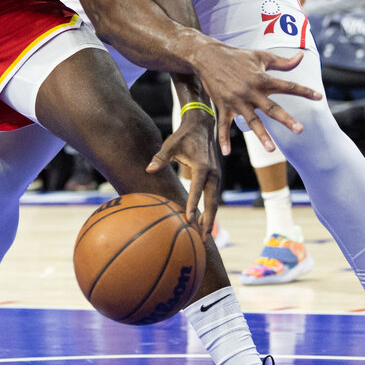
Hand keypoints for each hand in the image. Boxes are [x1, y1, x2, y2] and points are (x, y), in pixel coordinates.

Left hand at [146, 110, 221, 234]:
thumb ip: (161, 157)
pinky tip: (202, 221)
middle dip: (208, 220)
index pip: (197, 189)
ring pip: (214, 201)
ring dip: (210, 218)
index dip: (193, 204)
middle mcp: (213, 173)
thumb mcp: (171, 144)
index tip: (188, 219)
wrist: (202, 126)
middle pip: (212, 201)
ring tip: (203, 236)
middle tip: (203, 238)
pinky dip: (209, 210)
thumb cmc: (183, 136)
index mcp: (202, 166)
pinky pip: (213, 197)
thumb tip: (148, 169)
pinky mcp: (215, 178)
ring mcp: (216, 176)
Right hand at [190, 42, 320, 155]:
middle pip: (272, 108)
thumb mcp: (261, 56)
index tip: (319, 98)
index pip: (287, 86)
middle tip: (300, 130)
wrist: (208, 57)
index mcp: (262, 79)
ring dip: (261, 135)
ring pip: (252, 121)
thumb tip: (302, 57)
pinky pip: (223, 125)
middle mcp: (251, 91)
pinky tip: (226, 152)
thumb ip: (283, 62)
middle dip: (286, 119)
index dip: (304, 91)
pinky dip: (223, 139)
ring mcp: (237, 101)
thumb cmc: (237, 56)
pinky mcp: (223, 106)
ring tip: (271, 149)